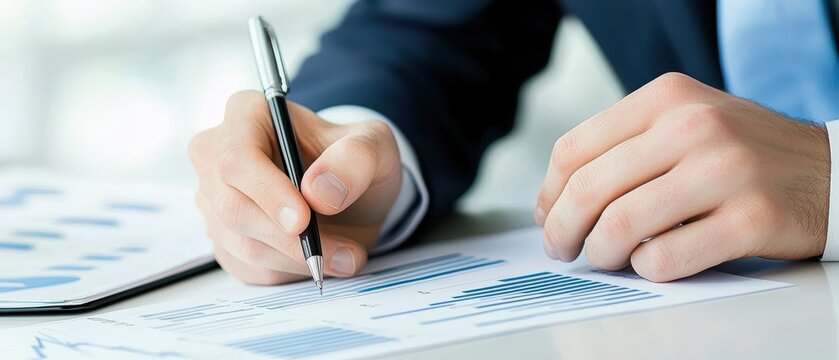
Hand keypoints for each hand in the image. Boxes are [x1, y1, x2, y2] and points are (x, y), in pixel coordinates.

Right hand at [189, 91, 401, 284]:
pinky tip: (321, 258)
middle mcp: (217, 153)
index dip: (267, 192)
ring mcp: (215, 199)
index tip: (303, 219)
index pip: (237, 156)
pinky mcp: (224, 238)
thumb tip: (318, 191)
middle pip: (233, 207)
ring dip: (298, 259)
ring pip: (241, 243)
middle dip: (288, 238)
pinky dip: (290, 271)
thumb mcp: (374, 146)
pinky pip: (248, 267)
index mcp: (247, 114)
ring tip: (347, 255)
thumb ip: (355, 159)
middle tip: (340, 252)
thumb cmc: (353, 161)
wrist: (350, 195)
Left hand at [536, 73, 829, 281]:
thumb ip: (620, 151)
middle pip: (590, 188)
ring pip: (621, 225)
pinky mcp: (752, 218)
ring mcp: (726, 171)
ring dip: (601, 254)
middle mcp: (694, 126)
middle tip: (563, 250)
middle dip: (563, 230)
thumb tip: (551, 205)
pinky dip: (646, 269)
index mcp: (667, 98)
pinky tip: (653, 262)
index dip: (550, 193)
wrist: (829, 170)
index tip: (549, 218)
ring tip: (607, 259)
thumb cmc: (740, 154)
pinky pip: (666, 258)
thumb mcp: (682, 125)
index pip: (575, 149)